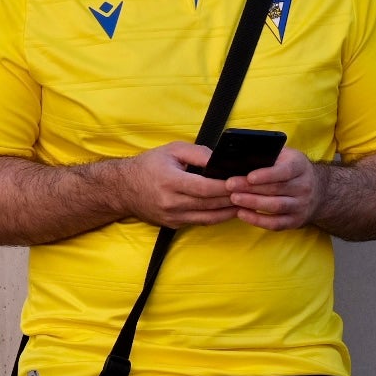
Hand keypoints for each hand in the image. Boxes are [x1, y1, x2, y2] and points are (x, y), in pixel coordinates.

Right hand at [117, 142, 239, 226]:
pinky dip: (217, 216)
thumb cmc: (149, 165)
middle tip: (254, 193)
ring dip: (230, 211)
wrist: (121, 189)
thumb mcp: (172, 150)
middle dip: (234, 199)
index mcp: (170, 181)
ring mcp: (172, 217)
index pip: (205, 188)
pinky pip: (201, 222)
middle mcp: (171, 202)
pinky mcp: (173, 225)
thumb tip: (221, 160)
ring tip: (249, 203)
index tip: (244, 182)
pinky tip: (232, 210)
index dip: (226, 186)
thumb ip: (198, 153)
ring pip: (208, 217)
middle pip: (210, 204)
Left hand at [223, 147, 322, 231]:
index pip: (286, 171)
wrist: (317, 190)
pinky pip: (275, 223)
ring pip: (276, 206)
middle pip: (276, 189)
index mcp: (300, 167)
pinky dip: (257, 220)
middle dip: (251, 188)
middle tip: (230, 186)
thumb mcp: (286, 156)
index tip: (249, 176)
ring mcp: (301, 205)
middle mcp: (304, 186)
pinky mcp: (295, 221)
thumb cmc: (292, 169)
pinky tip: (242, 213)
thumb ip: (269, 155)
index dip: (267, 174)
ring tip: (234, 198)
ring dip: (253, 203)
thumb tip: (241, 156)